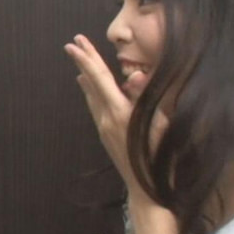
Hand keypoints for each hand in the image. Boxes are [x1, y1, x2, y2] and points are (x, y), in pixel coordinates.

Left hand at [63, 34, 167, 189]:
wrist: (147, 190)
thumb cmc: (160, 157)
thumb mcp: (160, 125)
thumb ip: (145, 97)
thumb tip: (134, 75)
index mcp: (120, 112)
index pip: (100, 79)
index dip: (87, 59)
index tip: (74, 44)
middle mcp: (107, 118)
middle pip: (92, 83)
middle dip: (83, 61)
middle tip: (73, 43)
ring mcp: (104, 128)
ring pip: (91, 95)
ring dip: (86, 76)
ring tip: (80, 61)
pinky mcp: (105, 135)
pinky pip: (95, 107)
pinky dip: (91, 92)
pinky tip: (89, 89)